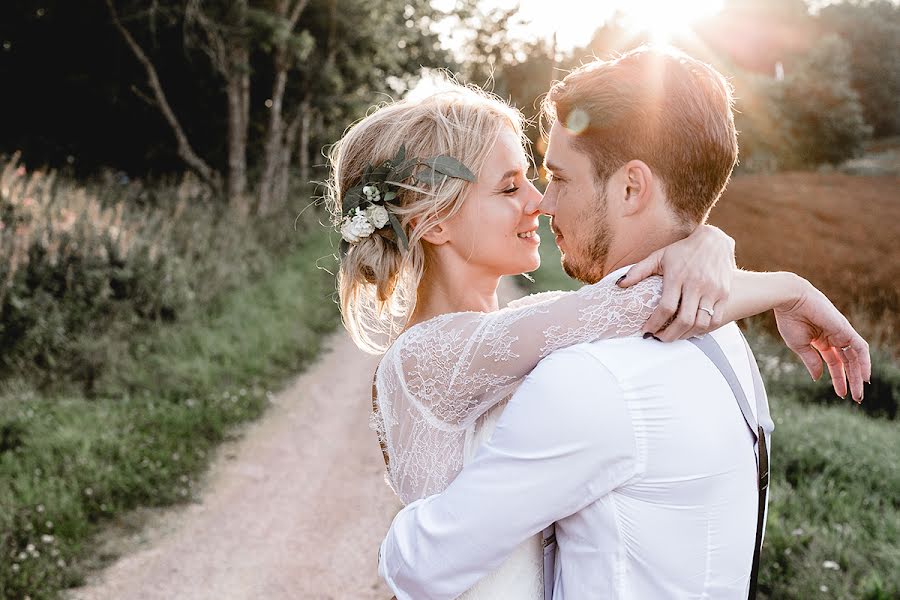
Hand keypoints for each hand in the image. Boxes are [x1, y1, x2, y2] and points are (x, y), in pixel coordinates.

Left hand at [618, 224, 734, 340]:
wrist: (714, 240)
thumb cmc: (682, 251)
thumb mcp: (659, 256)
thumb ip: (638, 271)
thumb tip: (618, 285)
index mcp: (677, 276)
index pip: (666, 308)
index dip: (654, 324)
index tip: (646, 331)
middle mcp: (696, 284)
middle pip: (684, 320)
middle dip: (669, 335)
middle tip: (658, 339)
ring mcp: (712, 290)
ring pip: (700, 323)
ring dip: (685, 335)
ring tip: (673, 336)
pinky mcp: (723, 294)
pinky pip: (715, 320)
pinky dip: (702, 330)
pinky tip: (690, 330)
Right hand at [774, 279, 870, 401]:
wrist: (790, 300)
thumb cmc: (790, 319)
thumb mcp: (799, 346)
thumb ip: (811, 361)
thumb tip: (818, 377)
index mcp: (820, 340)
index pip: (834, 362)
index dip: (837, 378)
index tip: (840, 393)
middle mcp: (833, 337)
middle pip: (846, 362)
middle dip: (851, 380)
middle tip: (855, 398)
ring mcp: (841, 333)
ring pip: (855, 358)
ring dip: (858, 376)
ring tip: (858, 393)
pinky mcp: (845, 330)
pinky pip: (860, 348)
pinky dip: (864, 362)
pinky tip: (864, 377)